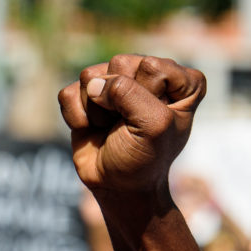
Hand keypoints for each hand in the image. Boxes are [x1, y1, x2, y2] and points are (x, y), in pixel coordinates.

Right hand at [57, 55, 205, 197]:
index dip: (147, 96)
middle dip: (119, 102)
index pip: (152, 66)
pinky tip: (91, 128)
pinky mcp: (86, 94)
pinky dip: (76, 116)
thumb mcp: (153, 126)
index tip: (153, 123)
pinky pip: (69, 92)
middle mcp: (148, 74)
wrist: (117, 186)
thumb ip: (128, 93)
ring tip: (111, 127)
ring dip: (97, 111)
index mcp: (181, 81)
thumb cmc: (144, 158)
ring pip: (91, 76)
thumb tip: (92, 84)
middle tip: (127, 126)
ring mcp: (115, 81)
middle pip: (119, 64)